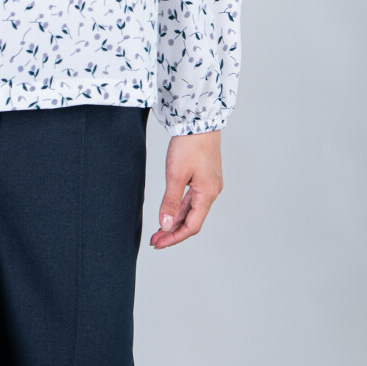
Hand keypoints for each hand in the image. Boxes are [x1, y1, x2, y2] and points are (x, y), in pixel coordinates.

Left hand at [150, 130, 222, 248]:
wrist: (200, 121)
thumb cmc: (189, 144)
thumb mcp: (175, 175)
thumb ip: (170, 202)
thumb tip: (165, 225)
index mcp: (207, 194)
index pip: (192, 226)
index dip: (174, 237)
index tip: (158, 243)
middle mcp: (211, 192)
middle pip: (192, 220)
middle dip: (173, 232)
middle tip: (155, 240)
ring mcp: (209, 185)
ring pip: (191, 210)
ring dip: (175, 221)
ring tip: (159, 230)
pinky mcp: (204, 177)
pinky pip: (192, 199)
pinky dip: (180, 208)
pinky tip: (169, 213)